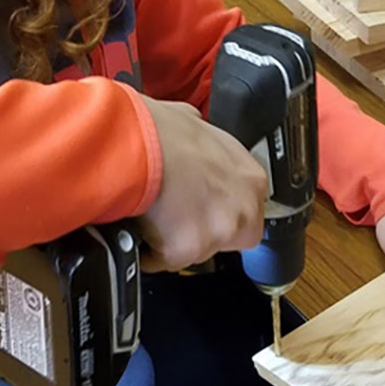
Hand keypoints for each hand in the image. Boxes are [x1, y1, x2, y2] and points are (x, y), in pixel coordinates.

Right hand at [138, 96, 266, 271]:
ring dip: (174, 241)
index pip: (249, 209)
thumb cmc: (159, 132)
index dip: (221, 209)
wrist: (133, 147)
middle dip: (205, 232)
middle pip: (231, 237)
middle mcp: (242, 209)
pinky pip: (164, 260)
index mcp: (251, 178)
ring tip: (152, 213)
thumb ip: (206, 145)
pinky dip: (149, 251)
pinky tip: (139, 226)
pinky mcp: (185, 251)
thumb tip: (194, 140)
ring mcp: (216, 234)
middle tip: (177, 216)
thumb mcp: (195, 124)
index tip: (203, 207)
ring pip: (197, 251)